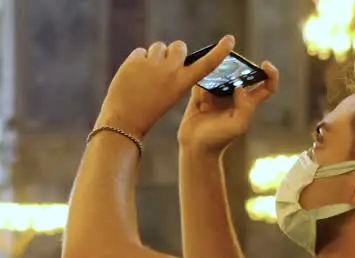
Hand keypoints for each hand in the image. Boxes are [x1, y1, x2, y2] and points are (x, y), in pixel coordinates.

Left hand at [96, 36, 236, 139]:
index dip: (219, 52)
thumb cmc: (148, 109)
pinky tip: (133, 76)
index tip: (230, 40)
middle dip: (173, 53)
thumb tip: (172, 52)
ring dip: (154, 56)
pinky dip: (137, 61)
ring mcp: (152, 64)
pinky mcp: (135, 60)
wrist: (124, 120)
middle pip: (179, 46)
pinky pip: (140, 51)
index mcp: (182, 83)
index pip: (206, 64)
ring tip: (146, 76)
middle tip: (163, 68)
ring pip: (159, 47)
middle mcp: (171, 70)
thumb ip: (174, 74)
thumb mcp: (169, 93)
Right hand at [178, 64, 277, 152]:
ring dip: (220, 65)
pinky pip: (203, 78)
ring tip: (214, 60)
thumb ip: (244, 106)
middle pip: (242, 74)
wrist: (195, 147)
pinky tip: (200, 65)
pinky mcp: (201, 95)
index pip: (266, 87)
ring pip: (222, 73)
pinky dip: (202, 71)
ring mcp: (217, 95)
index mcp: (247, 104)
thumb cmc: (218, 139)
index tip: (264, 64)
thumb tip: (239, 86)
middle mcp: (234, 96)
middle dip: (239, 64)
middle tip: (231, 60)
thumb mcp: (237, 125)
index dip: (270, 74)